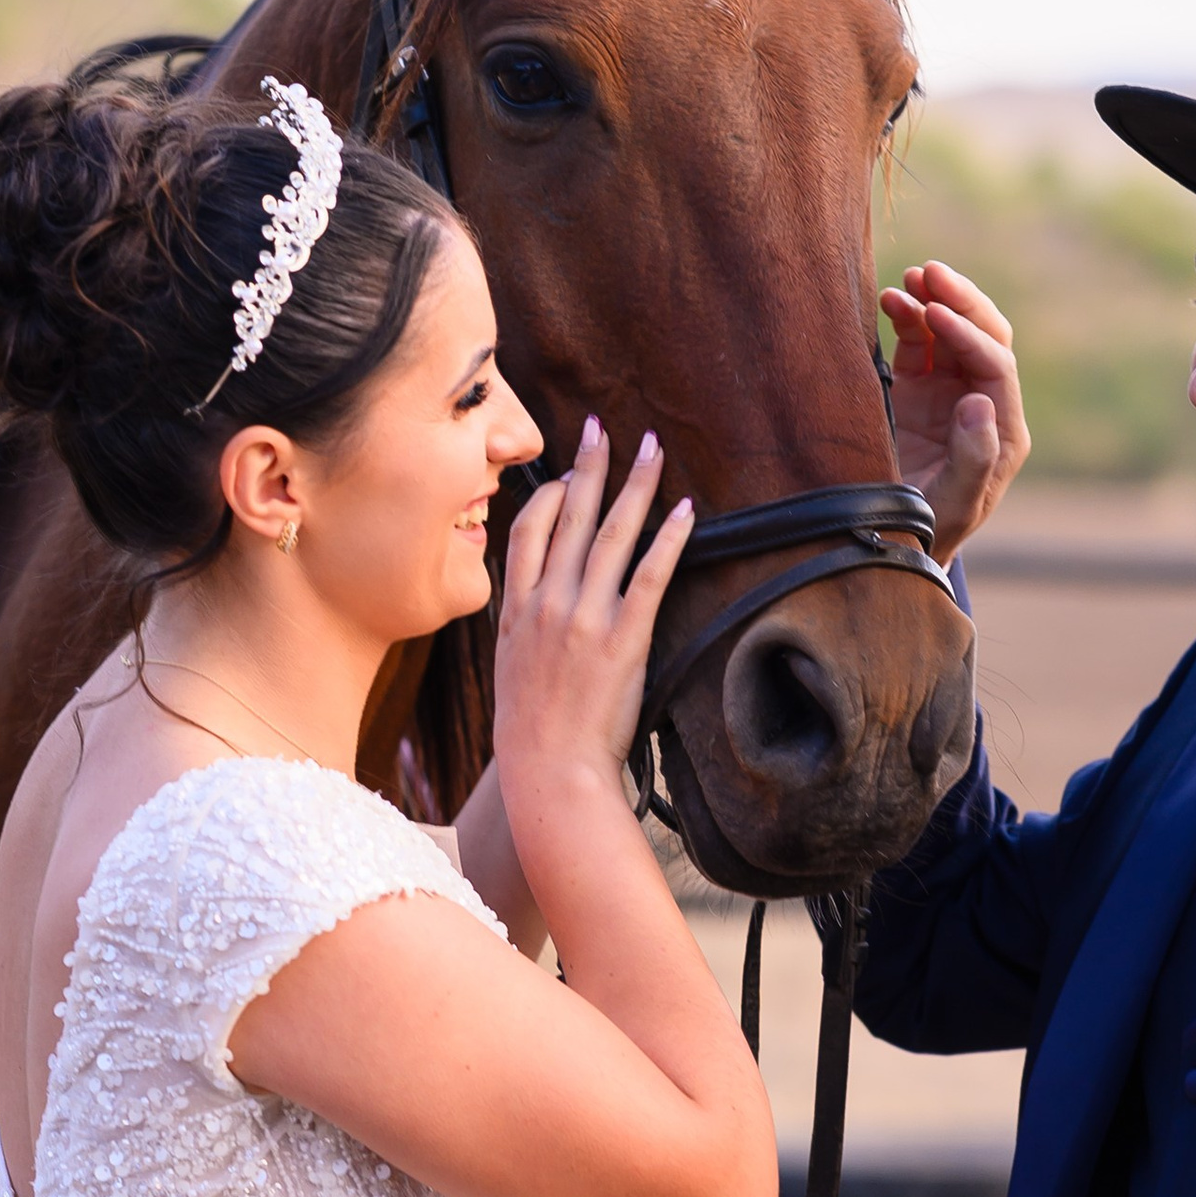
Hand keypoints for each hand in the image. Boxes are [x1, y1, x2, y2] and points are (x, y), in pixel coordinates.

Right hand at [491, 421, 692, 826]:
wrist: (548, 768)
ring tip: (651, 447)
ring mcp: (584, 616)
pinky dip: (669, 537)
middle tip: (604, 427)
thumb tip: (539, 605)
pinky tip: (685, 508)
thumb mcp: (510, 668)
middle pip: (572, 516)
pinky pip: (650, 574)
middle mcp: (548, 603)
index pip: (528, 531)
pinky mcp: (623, 637)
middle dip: (590, 465)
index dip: (549, 495)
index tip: (566, 474)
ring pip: (613, 533)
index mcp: (517, 610)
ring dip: (635, 483)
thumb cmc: (532, 730)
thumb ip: (524, 628)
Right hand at [881, 261, 1029, 560]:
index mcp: (1004, 432)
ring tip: (910, 278)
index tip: (935, 316)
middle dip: (961, 301)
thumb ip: (975, 461)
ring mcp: (950, 394)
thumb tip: (980, 403)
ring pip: (951, 333)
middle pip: (985, 336)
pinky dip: (907, 318)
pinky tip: (889, 300)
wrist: (891, 545)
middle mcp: (983, 405)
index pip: (996, 366)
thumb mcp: (956, 507)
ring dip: (934, 302)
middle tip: (931, 273)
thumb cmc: (928, 532)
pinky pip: (919, 344)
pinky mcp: (918, 392)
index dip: (967, 336)